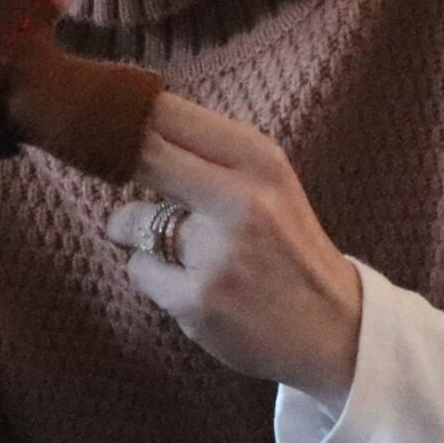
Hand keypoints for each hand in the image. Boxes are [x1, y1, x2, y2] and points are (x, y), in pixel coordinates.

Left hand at [109, 94, 362, 402]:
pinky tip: (186, 282)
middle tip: (112, 169)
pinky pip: (137, 269)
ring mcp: (217, 253)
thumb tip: (131, 119)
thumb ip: (209, 152)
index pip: (170, 114)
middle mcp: (240, 198)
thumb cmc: (288, 246)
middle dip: (116, 161)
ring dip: (137, 231)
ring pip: (129, 218)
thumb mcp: (268, 184)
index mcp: (259, 160)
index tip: (110, 122)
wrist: (333, 328)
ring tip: (175, 247)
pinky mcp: (197, 300)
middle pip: (142, 154)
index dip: (127, 114)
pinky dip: (151, 275)